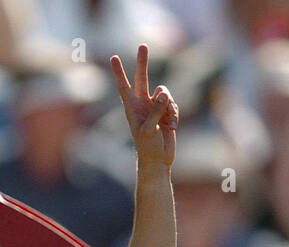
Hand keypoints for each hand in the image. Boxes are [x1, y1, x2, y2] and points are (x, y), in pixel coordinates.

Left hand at [110, 44, 177, 168]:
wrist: (158, 160)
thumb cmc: (148, 147)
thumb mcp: (149, 129)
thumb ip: (156, 110)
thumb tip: (163, 93)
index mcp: (132, 108)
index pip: (124, 86)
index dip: (119, 72)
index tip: (113, 58)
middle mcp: (143, 104)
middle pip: (143, 78)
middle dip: (143, 62)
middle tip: (142, 45)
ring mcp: (155, 107)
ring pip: (164, 92)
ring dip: (169, 103)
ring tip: (167, 120)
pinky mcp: (167, 112)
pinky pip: (173, 104)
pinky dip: (175, 114)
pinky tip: (172, 127)